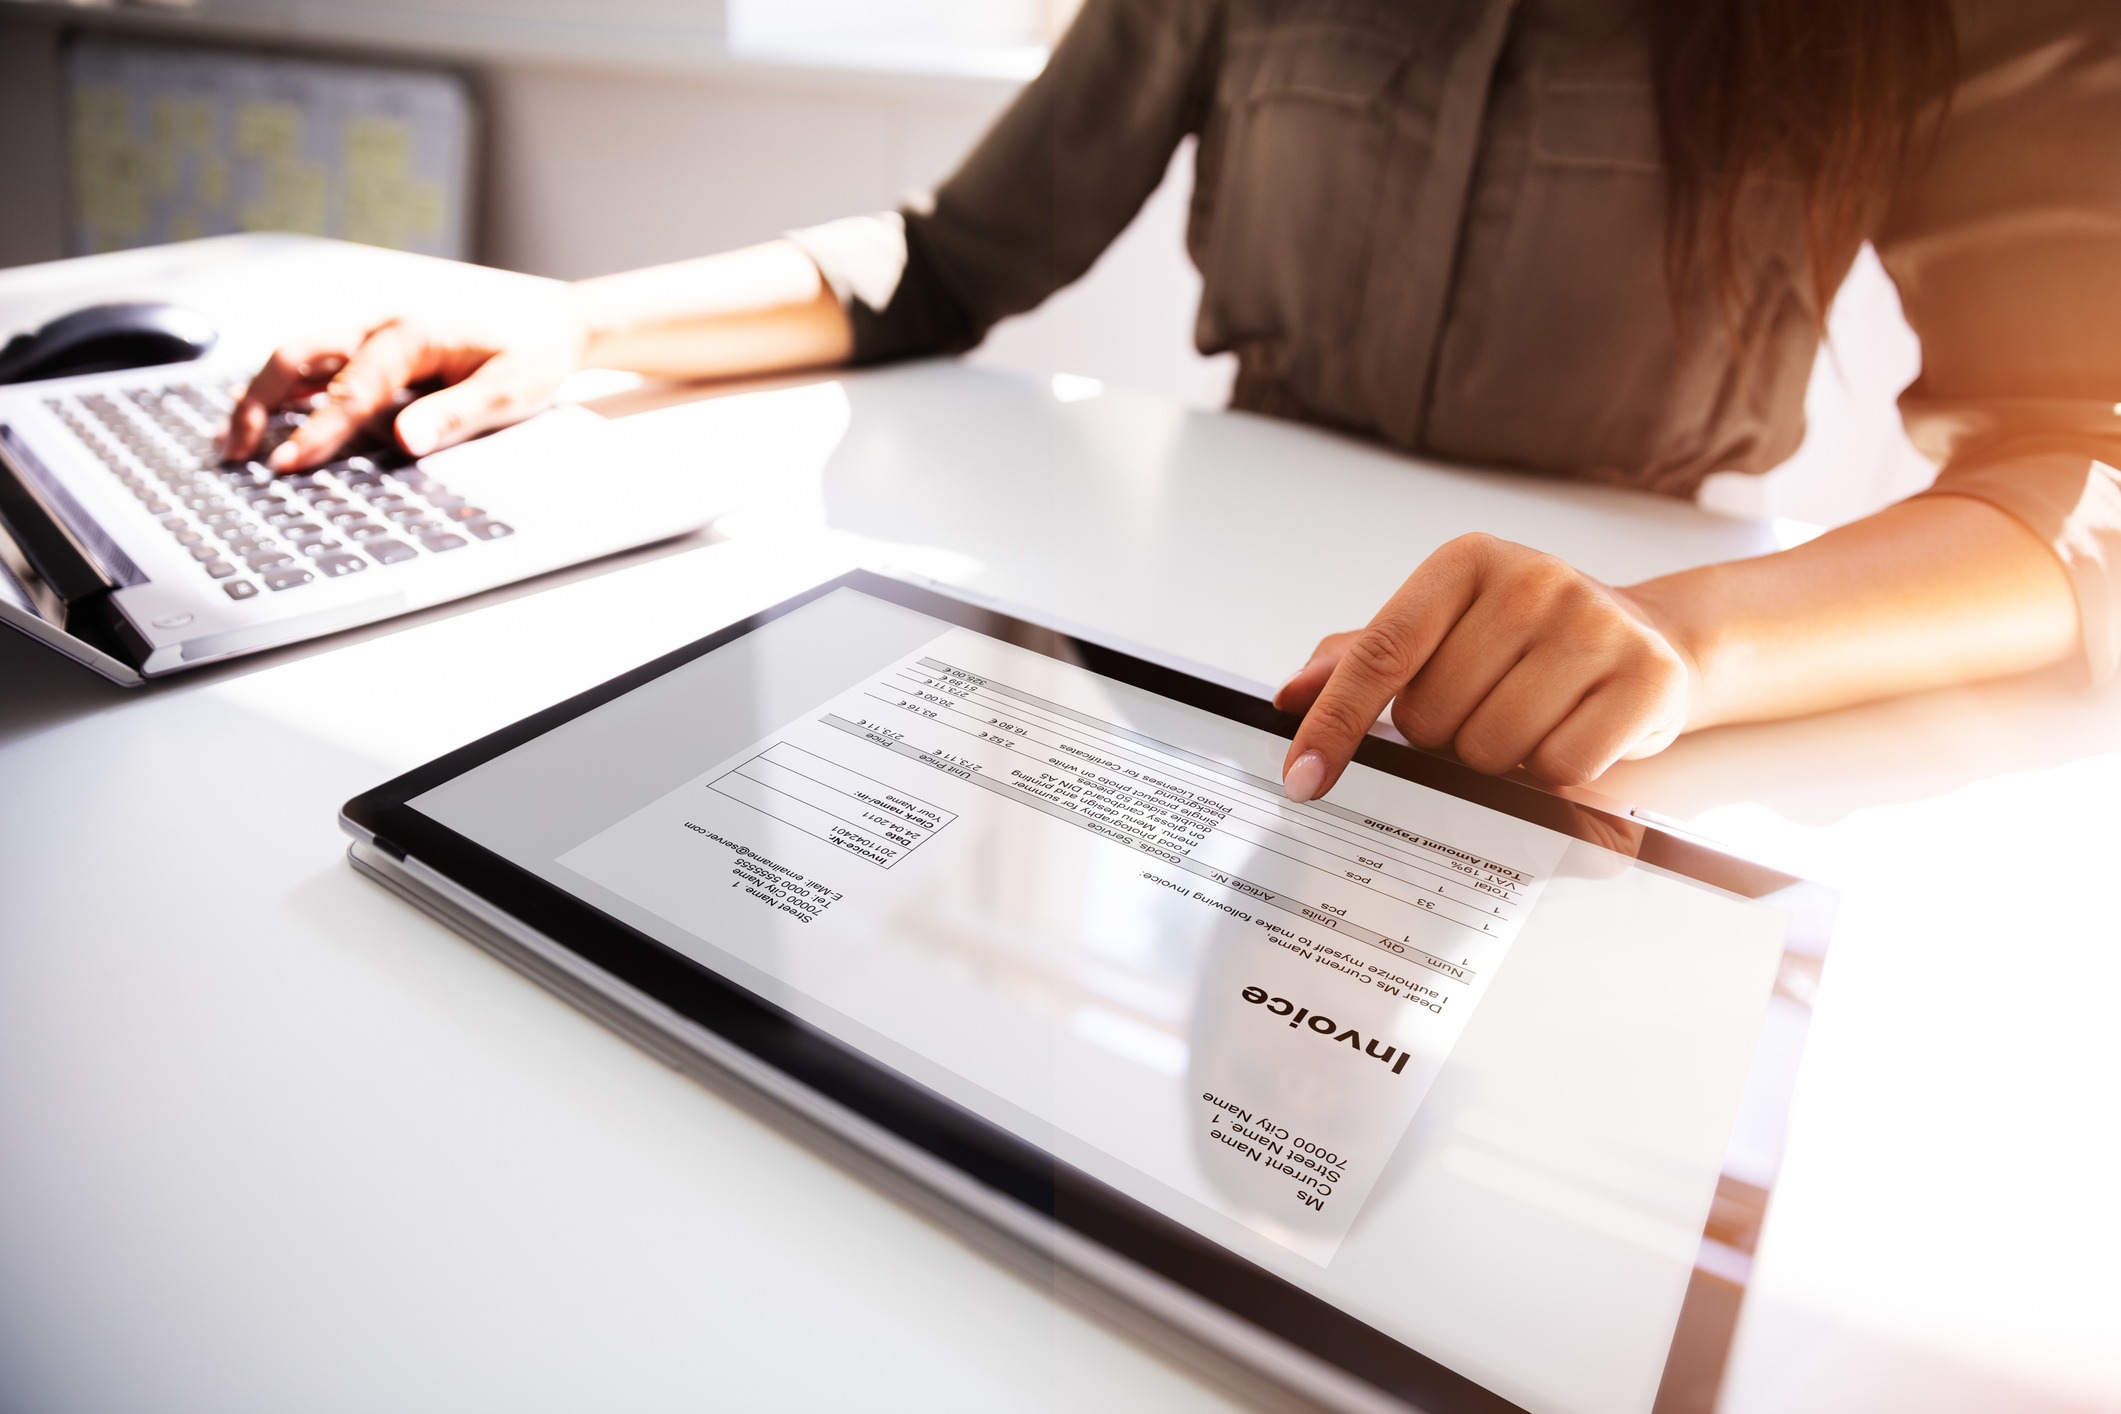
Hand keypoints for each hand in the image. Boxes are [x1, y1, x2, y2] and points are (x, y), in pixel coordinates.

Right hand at [219, 296, 587, 470]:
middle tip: (234, 452)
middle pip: (298, 356)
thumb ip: (454, 414)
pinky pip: (317, 366)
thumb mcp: (507, 391)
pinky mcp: (372, 349)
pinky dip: (284, 391)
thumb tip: (405, 442)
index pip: (350, 388)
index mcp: (411, 333)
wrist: (549, 327)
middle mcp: (380, 326)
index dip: (316, 431)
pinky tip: (262, 420)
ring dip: (260, 397)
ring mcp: (371, 334)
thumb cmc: (530, 355)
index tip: (286, 465)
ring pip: (297, 358)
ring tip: (232, 443)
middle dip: (258, 403)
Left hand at [1272, 533, 1698, 796]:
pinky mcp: (1646, 677)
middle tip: (1483, 706)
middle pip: (1433, 715)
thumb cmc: (1526, 638)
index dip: (1336, 721)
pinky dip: (1552, 771)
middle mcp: (1533, 580)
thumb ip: (1363, 659)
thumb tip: (1292, 694)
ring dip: (1497, 756)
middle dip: (1444, 734)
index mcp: (1466, 562)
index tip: (1303, 776)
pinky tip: (1570, 730)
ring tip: (1528, 717)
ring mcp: (1595, 625)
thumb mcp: (1444, 629)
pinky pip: (1560, 767)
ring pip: (1492, 747)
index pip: (1381, 652)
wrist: (1647, 635)